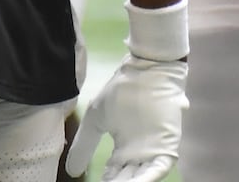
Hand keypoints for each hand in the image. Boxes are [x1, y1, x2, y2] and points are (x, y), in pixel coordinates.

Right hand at [65, 56, 186, 181]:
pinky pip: (158, 169)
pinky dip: (147, 179)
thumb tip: (71, 172)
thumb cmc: (121, 91)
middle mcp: (139, 155)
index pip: (114, 177)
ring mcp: (154, 151)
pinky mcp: (167, 145)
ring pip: (142, 178)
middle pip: (128, 180)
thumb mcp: (96, 120)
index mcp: (123, 150)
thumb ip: (84, 145)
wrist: (146, 68)